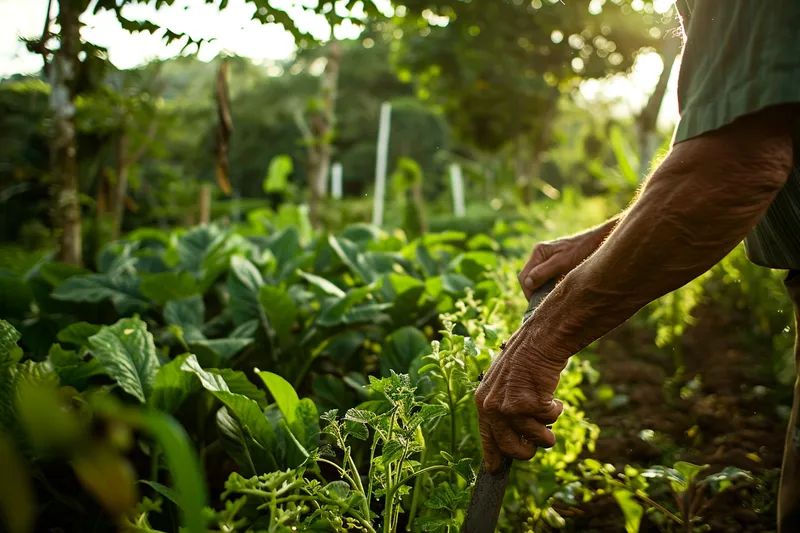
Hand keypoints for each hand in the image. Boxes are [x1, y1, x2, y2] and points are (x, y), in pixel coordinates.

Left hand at [473, 323, 566, 472]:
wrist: (538, 340)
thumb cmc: (522, 360)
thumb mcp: (501, 384)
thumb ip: (500, 407)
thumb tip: (509, 436)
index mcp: (482, 401)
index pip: (486, 437)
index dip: (492, 455)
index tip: (493, 469)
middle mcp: (492, 407)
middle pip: (512, 448)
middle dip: (528, 450)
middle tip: (539, 441)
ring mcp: (512, 407)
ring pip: (537, 438)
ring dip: (548, 429)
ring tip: (550, 410)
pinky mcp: (532, 404)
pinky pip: (551, 419)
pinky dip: (557, 409)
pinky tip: (553, 394)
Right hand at [519, 223, 613, 298]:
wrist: (599, 240)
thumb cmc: (583, 249)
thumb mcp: (563, 262)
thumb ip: (543, 272)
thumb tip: (528, 283)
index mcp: (539, 252)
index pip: (524, 277)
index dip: (528, 292)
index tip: (538, 304)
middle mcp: (539, 254)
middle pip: (527, 278)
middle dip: (533, 292)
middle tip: (544, 303)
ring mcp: (546, 258)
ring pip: (536, 278)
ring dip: (541, 289)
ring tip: (551, 298)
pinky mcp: (554, 262)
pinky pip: (545, 276)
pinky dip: (548, 285)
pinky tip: (557, 291)